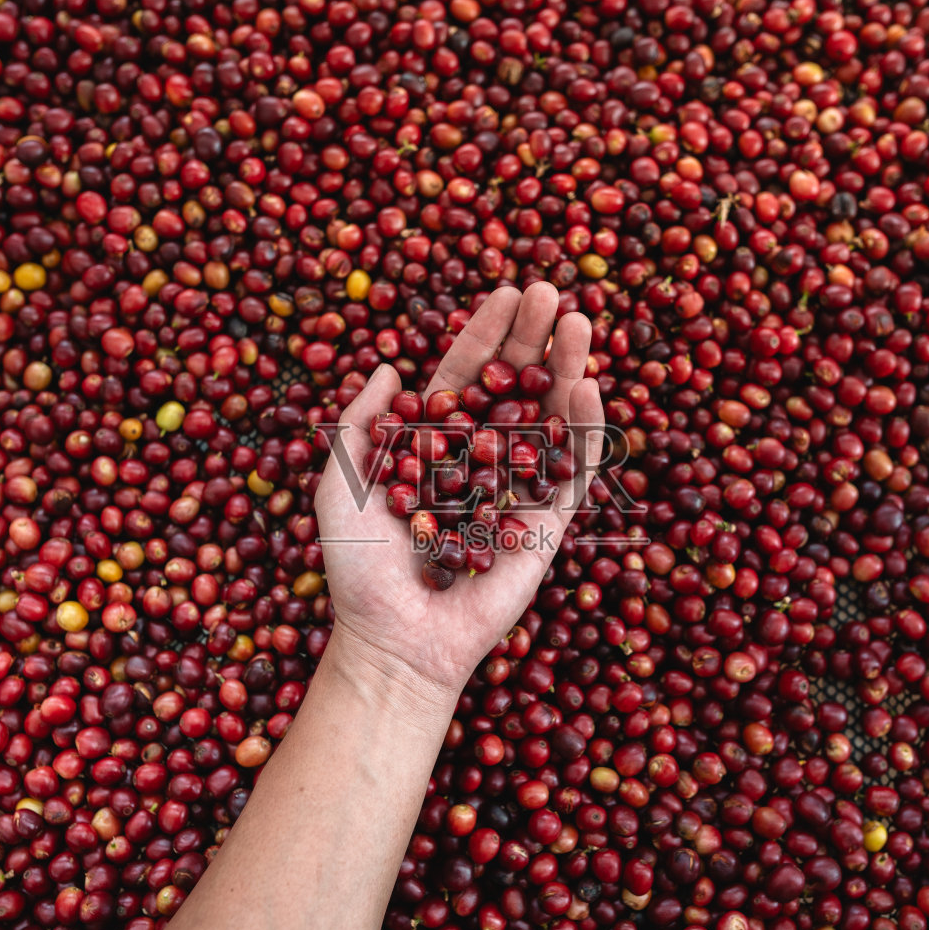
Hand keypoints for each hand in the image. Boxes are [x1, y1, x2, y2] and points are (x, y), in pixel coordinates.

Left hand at [314, 282, 604, 708]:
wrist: (393, 639)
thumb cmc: (359, 567)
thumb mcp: (340, 481)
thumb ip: (360, 423)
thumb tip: (386, 367)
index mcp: (434, 445)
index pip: (467, 376)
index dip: (487, 333)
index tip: (507, 290)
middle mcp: (481, 460)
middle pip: (517, 386)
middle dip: (535, 337)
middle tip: (554, 290)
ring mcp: (518, 490)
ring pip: (551, 417)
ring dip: (569, 367)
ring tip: (581, 321)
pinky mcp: (548, 525)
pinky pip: (573, 469)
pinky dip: (585, 428)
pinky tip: (588, 384)